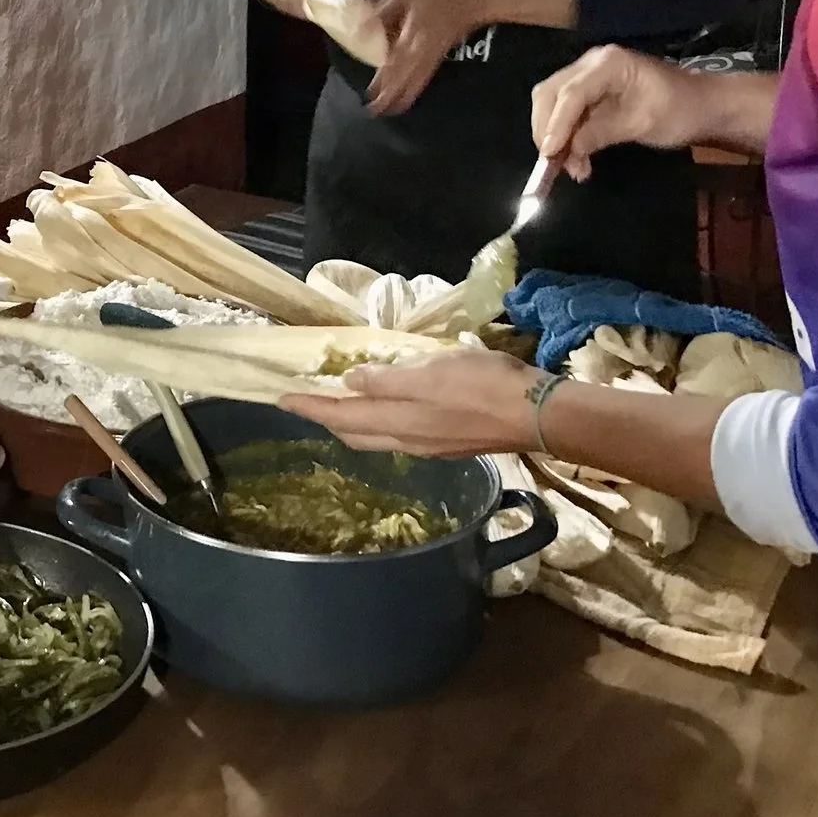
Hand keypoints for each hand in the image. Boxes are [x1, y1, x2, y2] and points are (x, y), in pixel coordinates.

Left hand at [282, 346, 537, 458]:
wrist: (536, 415)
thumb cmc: (481, 386)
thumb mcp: (429, 371)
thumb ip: (387, 378)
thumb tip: (350, 381)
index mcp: (397, 421)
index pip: (340, 416)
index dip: (310, 407)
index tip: (281, 399)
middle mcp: (407, 441)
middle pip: (355, 433)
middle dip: (328, 418)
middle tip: (307, 400)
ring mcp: (429, 446)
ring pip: (378, 436)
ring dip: (354, 421)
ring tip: (341, 401)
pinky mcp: (448, 443)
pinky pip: (400, 434)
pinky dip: (381, 421)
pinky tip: (388, 406)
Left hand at [345, 0, 496, 115]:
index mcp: (413, 7)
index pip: (387, 19)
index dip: (370, 31)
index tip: (356, 41)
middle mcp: (421, 32)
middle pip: (402, 61)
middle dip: (386, 83)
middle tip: (370, 104)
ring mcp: (431, 46)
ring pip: (413, 74)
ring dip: (398, 93)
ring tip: (381, 111)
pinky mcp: (438, 54)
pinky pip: (423, 76)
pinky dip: (412, 91)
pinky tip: (402, 104)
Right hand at [530, 45, 718, 180]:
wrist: (703, 106)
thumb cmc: (681, 111)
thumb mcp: (644, 123)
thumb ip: (602, 133)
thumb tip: (569, 150)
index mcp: (609, 63)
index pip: (572, 93)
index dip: (557, 125)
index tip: (550, 154)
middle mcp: (591, 64)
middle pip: (550, 93)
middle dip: (547, 130)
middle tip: (554, 164)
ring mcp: (588, 75)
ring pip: (552, 103)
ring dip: (554, 136)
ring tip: (571, 168)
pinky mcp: (590, 91)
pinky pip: (566, 111)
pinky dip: (565, 136)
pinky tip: (576, 159)